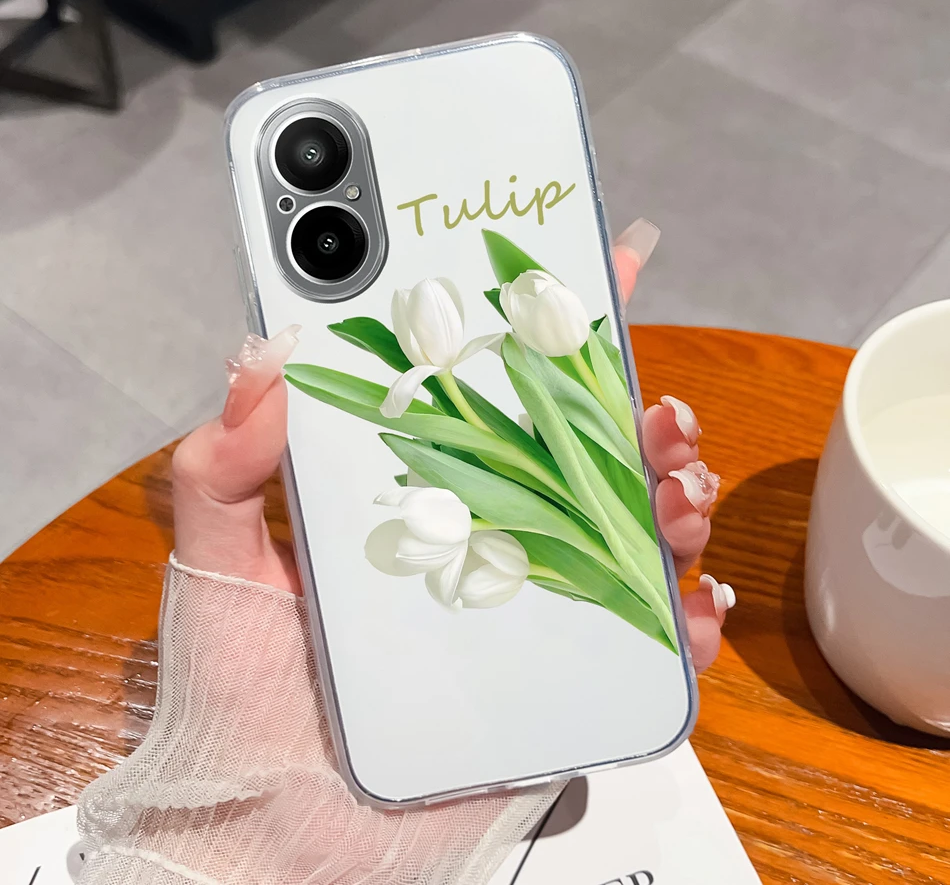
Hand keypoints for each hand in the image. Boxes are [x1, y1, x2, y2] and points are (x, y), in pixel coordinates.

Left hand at [172, 219, 731, 671]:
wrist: (278, 831)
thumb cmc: (246, 699)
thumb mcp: (220, 566)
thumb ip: (221, 467)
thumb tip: (259, 363)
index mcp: (419, 492)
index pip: (493, 393)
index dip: (548, 331)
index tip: (596, 271)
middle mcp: (486, 538)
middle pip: (586, 455)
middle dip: (639, 417)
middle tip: (653, 408)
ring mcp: (531, 606)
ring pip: (634, 533)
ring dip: (677, 500)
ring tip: (675, 495)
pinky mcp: (562, 683)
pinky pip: (647, 644)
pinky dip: (687, 619)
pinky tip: (690, 605)